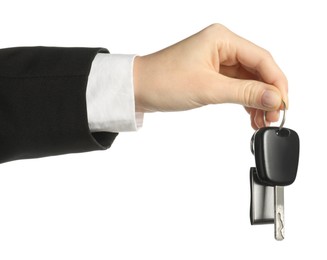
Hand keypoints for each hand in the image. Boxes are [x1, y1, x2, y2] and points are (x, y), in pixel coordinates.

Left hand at [133, 24, 287, 128]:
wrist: (137, 89)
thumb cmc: (163, 81)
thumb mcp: (208, 88)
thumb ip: (245, 93)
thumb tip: (275, 97)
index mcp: (222, 39)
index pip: (261, 59)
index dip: (277, 82)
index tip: (284, 104)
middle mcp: (221, 46)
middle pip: (257, 70)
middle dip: (267, 94)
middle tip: (273, 117)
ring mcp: (216, 61)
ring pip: (248, 80)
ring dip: (257, 100)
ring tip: (262, 121)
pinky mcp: (210, 74)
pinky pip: (235, 86)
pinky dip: (244, 101)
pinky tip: (250, 115)